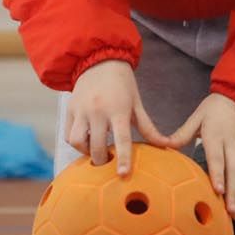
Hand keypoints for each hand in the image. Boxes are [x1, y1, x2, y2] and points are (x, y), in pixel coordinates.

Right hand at [65, 60, 171, 175]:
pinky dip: (77, 143)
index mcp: (118, 109)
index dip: (122, 159)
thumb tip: (166, 146)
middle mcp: (98, 110)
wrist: (99, 60)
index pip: (122, 139)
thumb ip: (148, 127)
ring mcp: (81, 110)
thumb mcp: (137, 104)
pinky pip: (68, 135)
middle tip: (109, 162)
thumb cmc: (122, 84)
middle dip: (103, 160)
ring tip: (96, 150)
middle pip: (97, 146)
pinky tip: (87, 140)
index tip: (122, 174)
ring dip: (87, 152)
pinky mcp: (69, 109)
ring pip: (78, 142)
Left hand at [169, 93, 234, 218]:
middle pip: (234, 171)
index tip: (218, 190)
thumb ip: (182, 133)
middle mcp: (232, 144)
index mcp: (216, 134)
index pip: (218, 157)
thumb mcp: (197, 116)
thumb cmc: (215, 108)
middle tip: (230, 211)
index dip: (218, 174)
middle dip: (233, 192)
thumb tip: (164, 145)